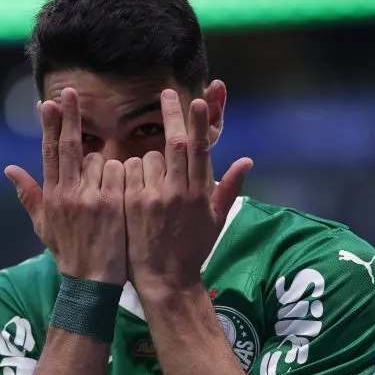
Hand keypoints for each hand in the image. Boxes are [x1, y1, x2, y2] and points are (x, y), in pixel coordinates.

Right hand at [5, 88, 127, 284]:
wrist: (92, 283)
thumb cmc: (71, 254)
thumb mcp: (44, 226)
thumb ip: (29, 195)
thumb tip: (9, 169)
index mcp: (53, 195)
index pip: (49, 152)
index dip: (49, 125)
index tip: (48, 102)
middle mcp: (68, 193)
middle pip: (70, 145)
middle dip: (69, 116)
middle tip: (70, 91)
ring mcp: (91, 197)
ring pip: (102, 160)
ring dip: (108, 168)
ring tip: (110, 196)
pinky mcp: (112, 203)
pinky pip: (121, 173)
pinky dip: (124, 176)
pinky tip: (125, 193)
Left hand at [124, 89, 251, 297]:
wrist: (165, 280)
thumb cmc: (192, 250)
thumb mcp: (216, 221)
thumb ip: (229, 188)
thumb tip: (246, 160)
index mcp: (199, 193)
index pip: (199, 149)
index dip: (199, 123)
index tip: (198, 100)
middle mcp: (178, 192)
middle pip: (174, 144)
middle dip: (172, 115)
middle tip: (166, 94)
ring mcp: (153, 197)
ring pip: (147, 158)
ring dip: (148, 160)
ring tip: (149, 184)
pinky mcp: (132, 204)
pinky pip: (128, 173)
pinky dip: (130, 173)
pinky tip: (131, 188)